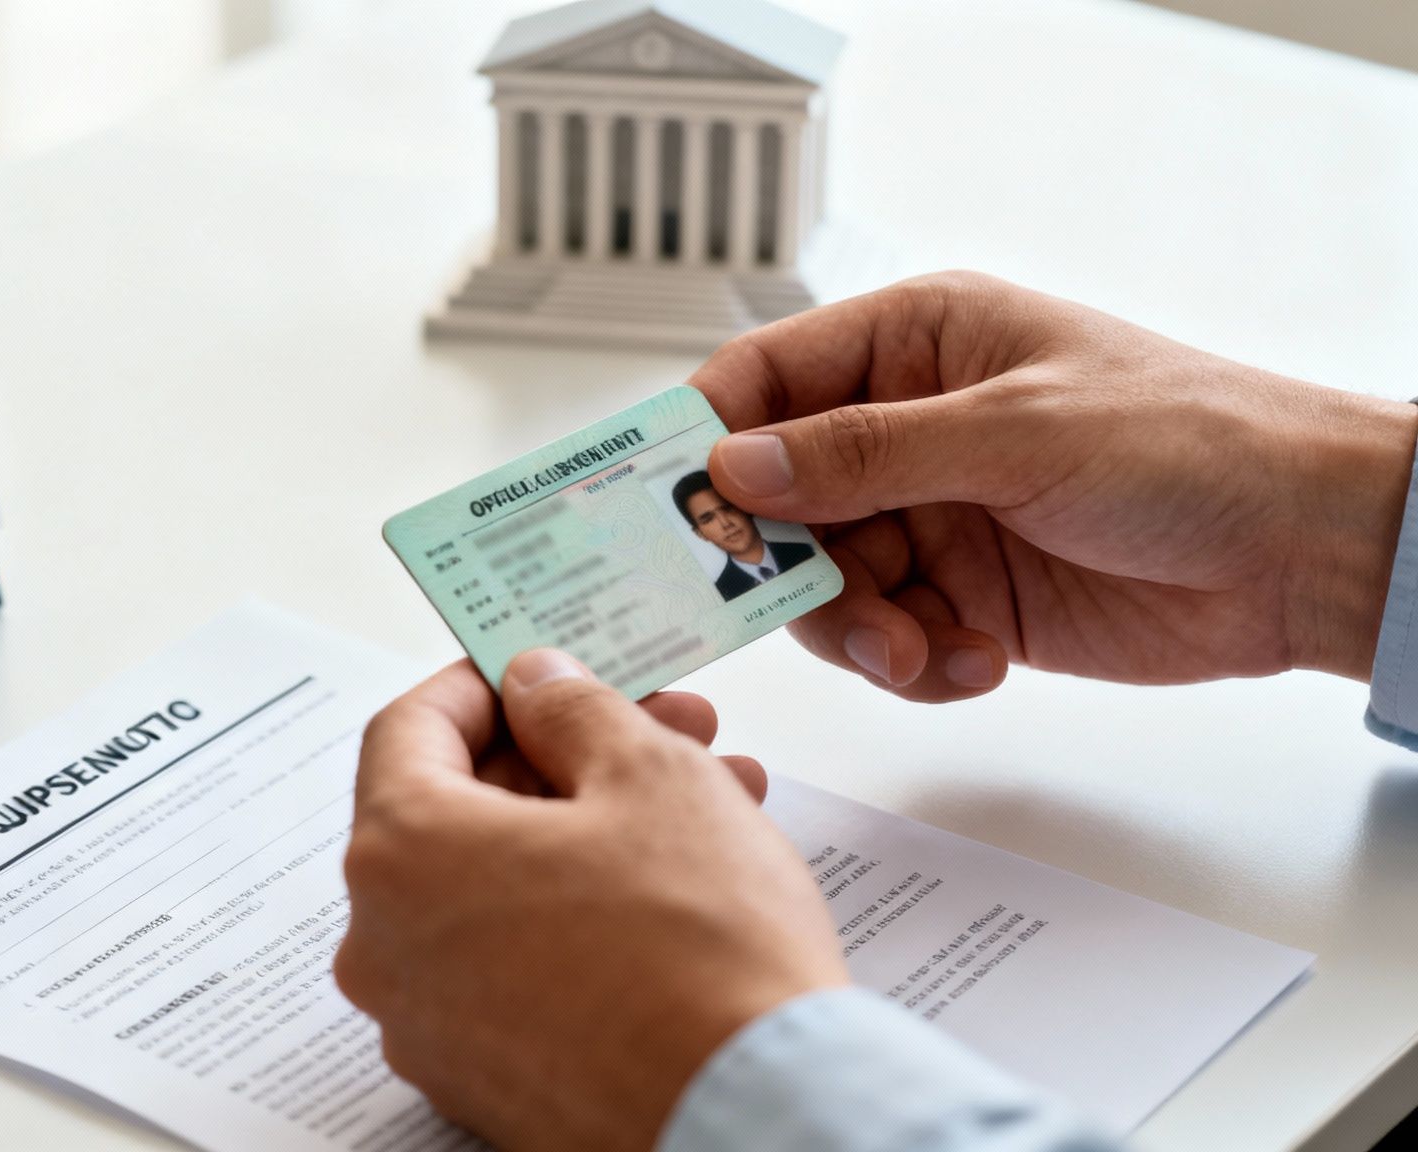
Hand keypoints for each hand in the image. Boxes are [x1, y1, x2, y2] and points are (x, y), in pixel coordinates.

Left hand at [336, 651, 844, 1150]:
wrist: (755, 1116)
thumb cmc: (701, 945)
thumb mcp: (650, 775)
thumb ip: (574, 708)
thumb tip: (535, 684)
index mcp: (400, 854)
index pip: (409, 729)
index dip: (484, 683)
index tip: (544, 668)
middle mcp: (385, 945)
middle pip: (460, 810)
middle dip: (568, 757)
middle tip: (666, 726)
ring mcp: (427, 1024)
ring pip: (500, 888)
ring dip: (594, 830)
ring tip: (714, 796)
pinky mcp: (480, 1079)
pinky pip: (513, 964)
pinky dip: (579, 913)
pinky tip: (681, 886)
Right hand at [693, 272, 1417, 699]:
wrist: (1305, 551)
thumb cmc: (1191, 441)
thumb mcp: (1014, 433)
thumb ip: (865, 454)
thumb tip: (738, 464)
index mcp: (914, 344)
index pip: (764, 381)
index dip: (701, 441)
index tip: (663, 509)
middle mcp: (908, 428)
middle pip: (776, 501)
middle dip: (784, 564)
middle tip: (808, 604)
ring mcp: (933, 515)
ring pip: (824, 584)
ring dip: (858, 629)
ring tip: (918, 647)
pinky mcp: (961, 596)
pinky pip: (886, 639)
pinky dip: (914, 662)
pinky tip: (971, 662)